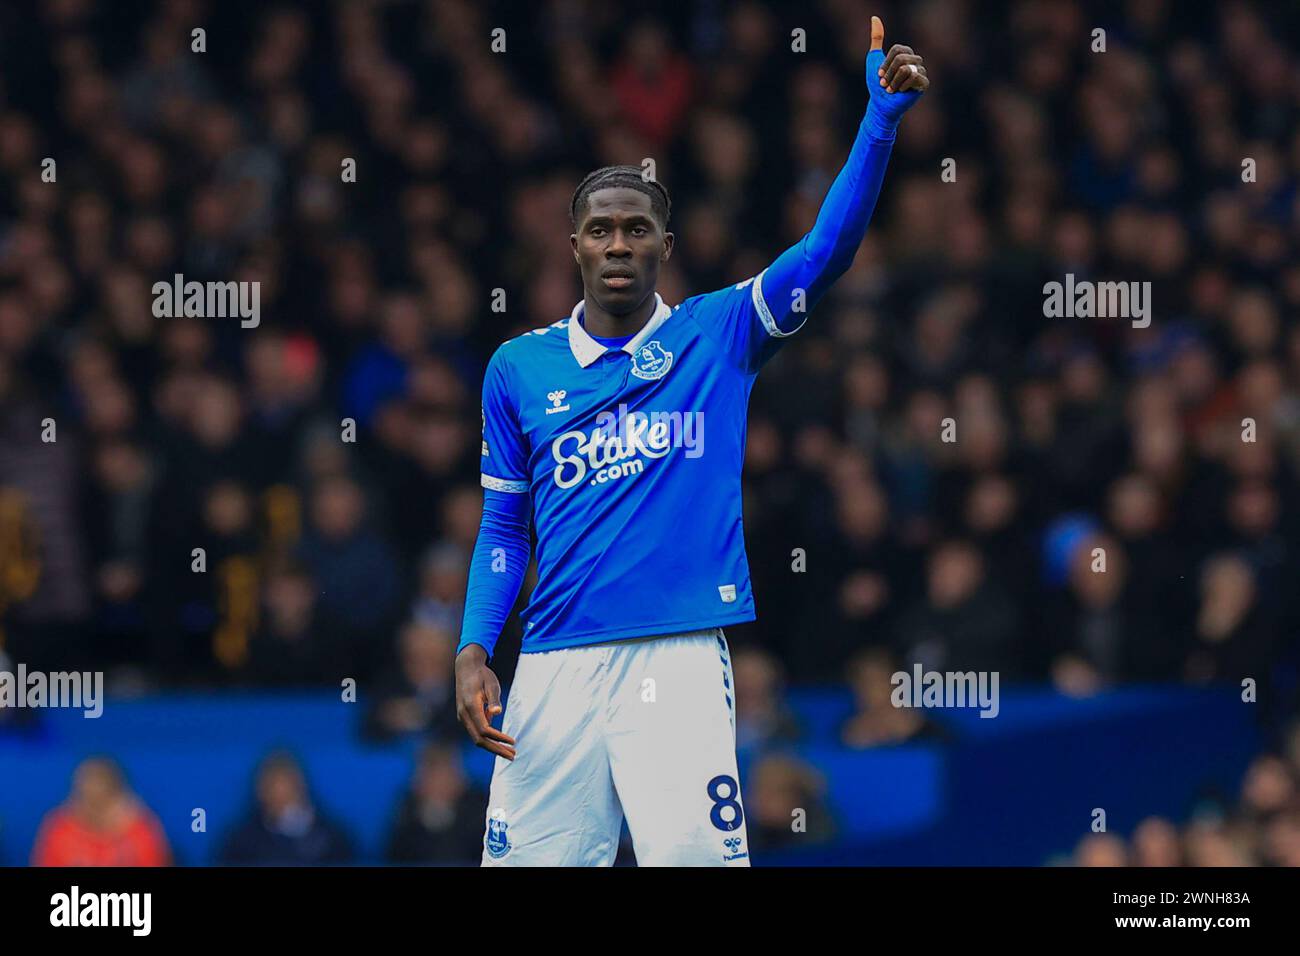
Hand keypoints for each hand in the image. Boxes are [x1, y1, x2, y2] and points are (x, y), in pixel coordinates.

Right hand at [454, 644, 516, 759]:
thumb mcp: (491, 683)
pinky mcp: (465, 717)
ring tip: (509, 752)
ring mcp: (462, 717)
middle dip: (496, 749)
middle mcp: (464, 715)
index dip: (498, 739)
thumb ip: (493, 698)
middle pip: (479, 740)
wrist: (466, 668)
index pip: (484, 730)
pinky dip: (488, 739)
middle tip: (513, 756)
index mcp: (470, 707)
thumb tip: (497, 712)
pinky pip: (476, 732)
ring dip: (492, 747)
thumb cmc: (482, 675)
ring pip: (476, 738)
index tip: (513, 742)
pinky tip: (501, 740)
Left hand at [866, 16, 927, 131]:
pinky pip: (913, 76)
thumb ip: (876, 39)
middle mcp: (915, 60)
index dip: (885, 63)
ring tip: (892, 90)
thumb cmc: (877, 85)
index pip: (897, 50)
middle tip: (885, 84)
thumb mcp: (874, 59)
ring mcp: (921, 71)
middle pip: (901, 58)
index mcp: (906, 53)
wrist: (880, 104)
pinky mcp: (924, 83)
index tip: (880, 74)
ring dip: (893, 81)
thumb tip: (874, 17)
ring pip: (905, 68)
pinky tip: (901, 92)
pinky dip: (902, 85)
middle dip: (888, 73)